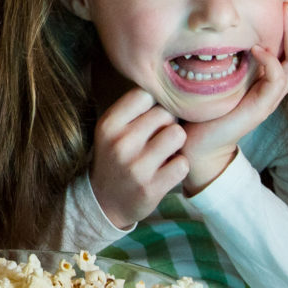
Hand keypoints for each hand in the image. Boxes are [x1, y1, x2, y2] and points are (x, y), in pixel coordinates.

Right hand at [88, 88, 189, 230]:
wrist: (104, 203)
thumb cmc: (115, 157)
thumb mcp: (112, 130)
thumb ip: (134, 108)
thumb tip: (169, 84)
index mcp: (108, 125)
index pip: (144, 95)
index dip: (153, 105)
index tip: (149, 118)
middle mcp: (120, 144)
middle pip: (165, 114)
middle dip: (167, 124)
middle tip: (158, 139)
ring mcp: (136, 168)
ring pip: (178, 135)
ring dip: (176, 144)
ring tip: (165, 153)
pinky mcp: (151, 189)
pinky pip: (183, 164)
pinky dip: (179, 167)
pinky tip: (166, 171)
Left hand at [178, 0, 287, 195]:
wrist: (197, 144)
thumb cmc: (204, 109)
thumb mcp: (218, 73)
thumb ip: (225, 53)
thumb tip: (217, 23)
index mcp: (268, 77)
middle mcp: (274, 87)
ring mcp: (270, 98)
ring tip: (283, 12)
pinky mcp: (261, 109)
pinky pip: (277, 82)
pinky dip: (271, 62)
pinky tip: (257, 47)